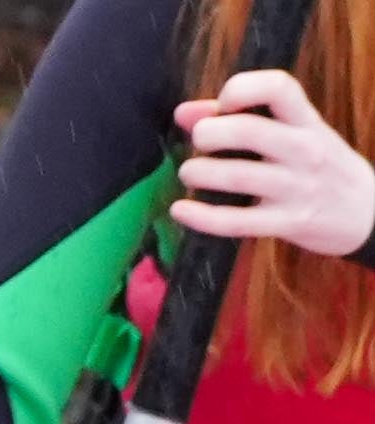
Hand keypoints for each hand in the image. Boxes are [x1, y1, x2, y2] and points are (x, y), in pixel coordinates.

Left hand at [173, 70, 374, 257]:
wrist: (368, 212)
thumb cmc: (319, 166)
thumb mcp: (295, 135)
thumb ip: (241, 119)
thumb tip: (183, 113)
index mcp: (307, 121)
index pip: (279, 87)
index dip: (241, 88)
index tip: (224, 104)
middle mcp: (305, 150)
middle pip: (249, 131)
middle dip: (209, 134)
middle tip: (200, 142)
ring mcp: (298, 188)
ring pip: (238, 177)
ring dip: (200, 173)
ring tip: (190, 172)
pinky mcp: (288, 223)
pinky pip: (236, 222)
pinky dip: (201, 217)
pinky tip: (181, 210)